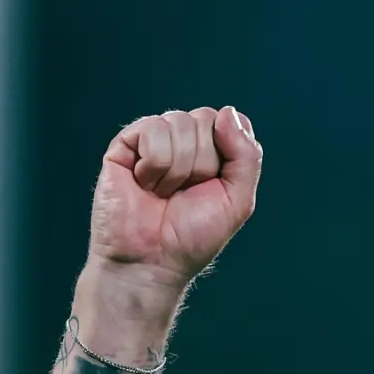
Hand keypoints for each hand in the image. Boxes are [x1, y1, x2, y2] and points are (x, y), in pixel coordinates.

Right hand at [87, 106, 262, 289]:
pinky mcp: (127, 143)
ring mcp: (155, 139)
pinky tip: (145, 184)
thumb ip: (246, 157)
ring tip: (163, 193)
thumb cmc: (193, 238)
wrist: (151, 261)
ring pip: (179, 123)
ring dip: (177, 169)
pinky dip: (155, 164)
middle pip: (205, 120)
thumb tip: (228, 112)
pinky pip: (152, 129)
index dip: (227, 153)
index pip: (229, 122)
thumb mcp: (237, 201)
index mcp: (214, 152)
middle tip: (185, 194)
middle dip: (202, 164)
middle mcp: (185, 141)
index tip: (214, 186)